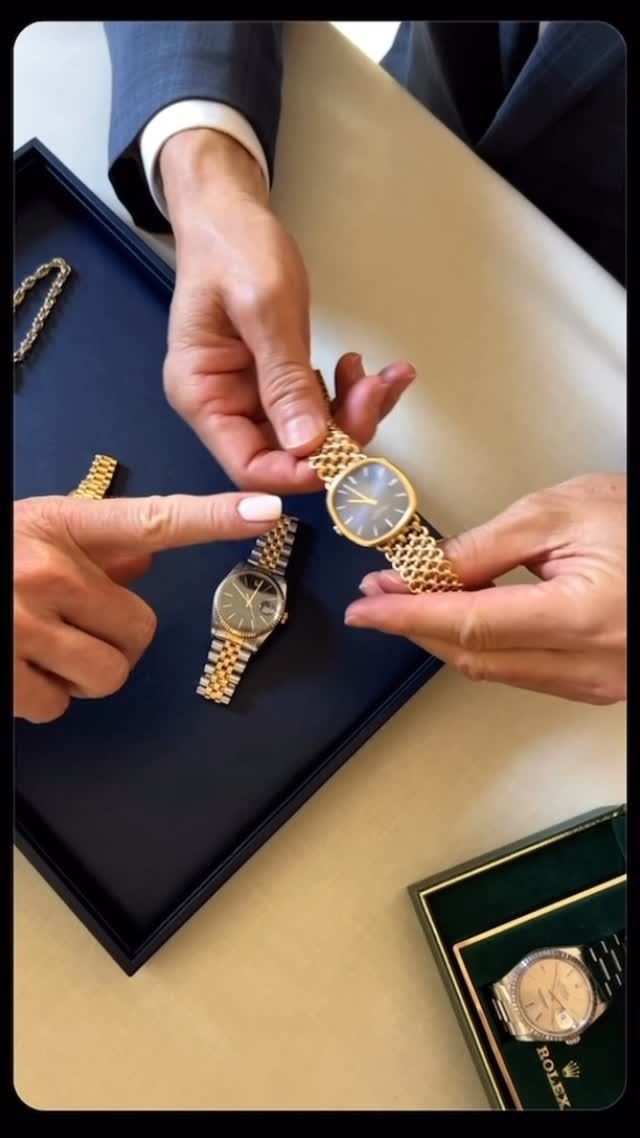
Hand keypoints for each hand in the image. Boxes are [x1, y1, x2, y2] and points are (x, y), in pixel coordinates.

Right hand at [14, 490, 282, 722]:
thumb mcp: (32, 532)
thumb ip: (94, 547)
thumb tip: (145, 559)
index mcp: (62, 525)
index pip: (154, 519)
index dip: (214, 516)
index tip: (268, 509)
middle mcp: (48, 569)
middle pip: (140, 630)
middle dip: (114, 639)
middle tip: (73, 627)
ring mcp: (24, 623)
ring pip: (106, 675)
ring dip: (80, 672)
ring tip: (39, 645)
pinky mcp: (5, 674)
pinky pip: (60, 706)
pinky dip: (43, 698)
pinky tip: (15, 667)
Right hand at [159, 129, 414, 491]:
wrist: (228, 210)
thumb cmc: (233, 246)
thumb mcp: (263, 307)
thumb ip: (285, 378)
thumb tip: (307, 445)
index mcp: (201, 394)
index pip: (249, 465)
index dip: (299, 472)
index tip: (347, 454)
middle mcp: (223, 405)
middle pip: (285, 454)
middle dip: (339, 436)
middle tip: (375, 392)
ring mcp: (251, 395)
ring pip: (309, 435)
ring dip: (352, 414)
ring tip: (379, 375)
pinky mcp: (276, 381)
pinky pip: (317, 407)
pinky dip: (348, 395)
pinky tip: (363, 368)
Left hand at [345, 474, 625, 704]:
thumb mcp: (564, 512)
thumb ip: (489, 546)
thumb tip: (427, 571)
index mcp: (583, 616)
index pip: (471, 623)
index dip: (409, 616)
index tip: (366, 608)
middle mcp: (591, 664)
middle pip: (476, 657)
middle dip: (416, 627)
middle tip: (378, 597)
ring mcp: (596, 683)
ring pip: (496, 670)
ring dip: (445, 637)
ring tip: (410, 600)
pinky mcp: (597, 685)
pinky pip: (523, 672)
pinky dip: (483, 646)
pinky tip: (460, 619)